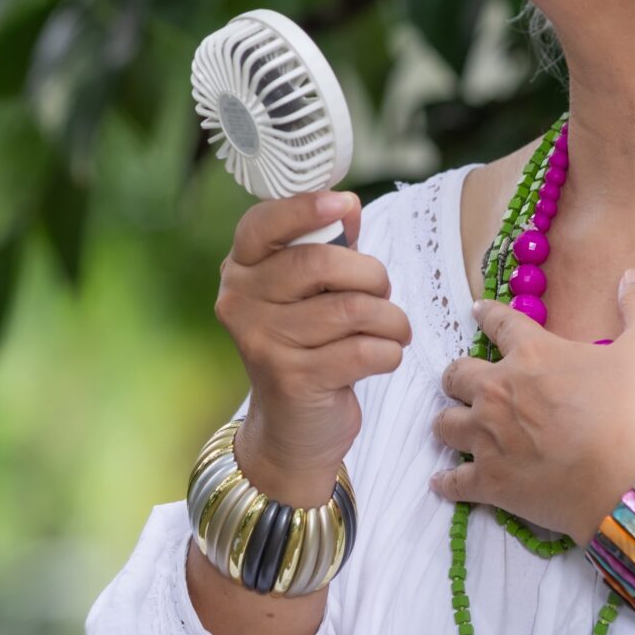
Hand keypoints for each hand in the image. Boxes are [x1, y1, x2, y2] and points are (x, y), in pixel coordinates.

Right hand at [214, 187, 411, 502]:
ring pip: (352, 309)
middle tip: (384, 290)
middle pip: (320, 263)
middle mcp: (241, 303)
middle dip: (371, 274)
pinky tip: (385, 356)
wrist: (292, 432)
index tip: (344, 202)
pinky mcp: (294, 379)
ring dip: (391, 318)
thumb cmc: (308, 347)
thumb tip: (346, 205)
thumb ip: (327, 248)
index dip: (305, 208)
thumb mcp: (310, 295)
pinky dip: (389, 351)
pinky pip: (364, 350)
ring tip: (394, 329)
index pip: (263, 224)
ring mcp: (263, 343)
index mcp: (241, 271)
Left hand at [429, 268, 634, 544]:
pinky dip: (447, 481)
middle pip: (456, 375)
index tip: (477, 311)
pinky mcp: (489, 483)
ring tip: (455, 425)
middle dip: (459, 375)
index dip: (488, 314)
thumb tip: (632, 274)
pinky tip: (443, 482)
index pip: (500, 323)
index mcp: (532, 354)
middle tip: (464, 380)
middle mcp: (498, 392)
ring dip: (449, 421)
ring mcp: (488, 439)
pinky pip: (453, 481)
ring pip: (444, 423)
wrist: (630, 481)